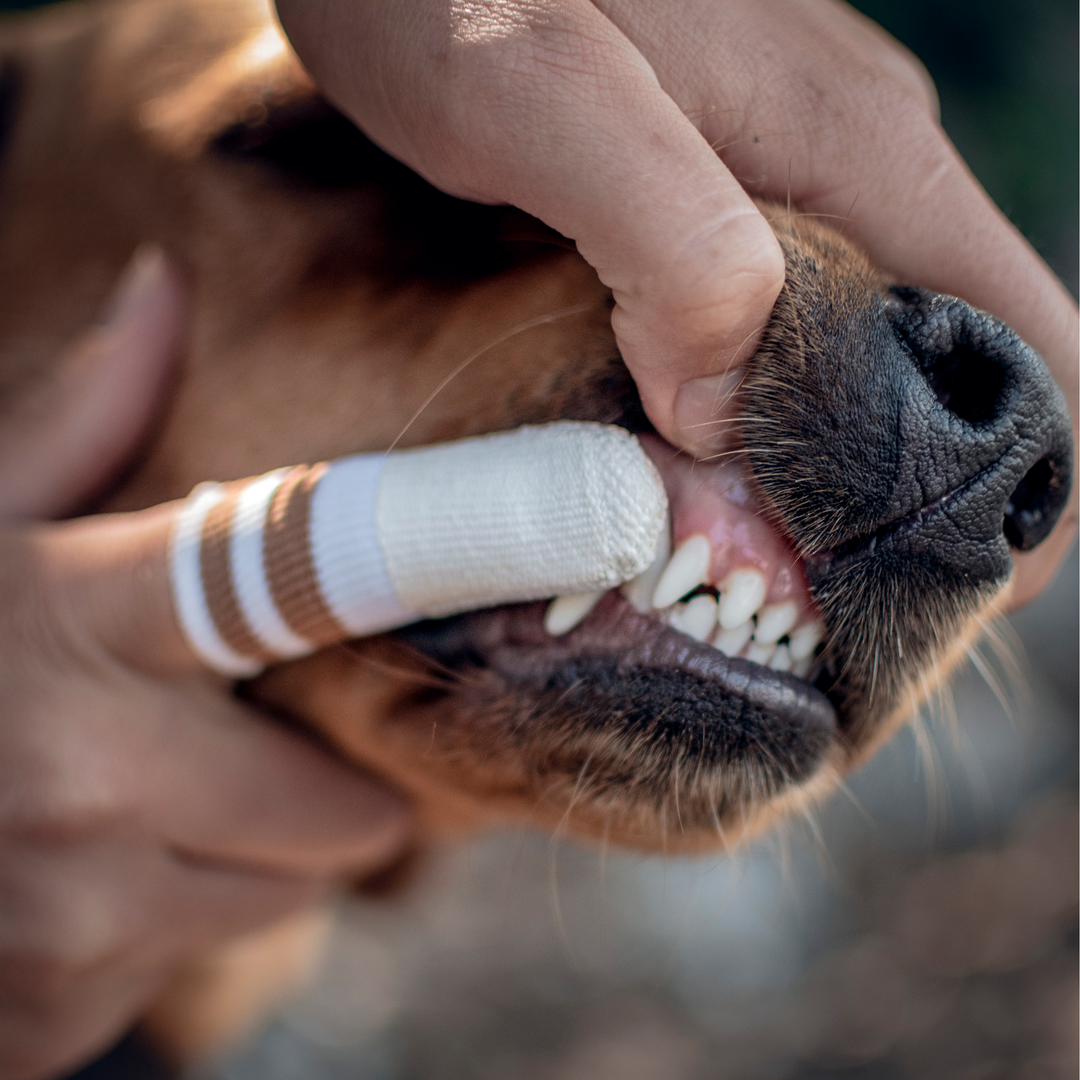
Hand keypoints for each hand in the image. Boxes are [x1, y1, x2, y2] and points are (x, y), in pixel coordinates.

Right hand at [0, 252, 408, 1079]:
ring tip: (140, 804)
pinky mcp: (44, 1012)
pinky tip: (74, 877)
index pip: (306, 573)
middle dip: (312, 798)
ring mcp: (67, 913)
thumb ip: (79, 416)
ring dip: (230, 861)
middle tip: (235, 748)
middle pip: (339, 819)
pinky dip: (154, 930)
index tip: (569, 526)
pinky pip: (181, 969)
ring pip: (267, 902)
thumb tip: (163, 282)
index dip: (440, 552)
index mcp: (81, 615)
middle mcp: (88, 770)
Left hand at [275, 0, 1077, 608]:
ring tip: (754, 552)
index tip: (946, 600)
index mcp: (855, 151)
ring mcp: (782, 162)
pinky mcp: (712, 175)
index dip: (1023, 485)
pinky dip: (762, 398)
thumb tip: (720, 407)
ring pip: (862, 338)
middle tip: (818, 603)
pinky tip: (690, 448)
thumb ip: (665, 239)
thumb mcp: (538, 100)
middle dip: (912, 494)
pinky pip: (782, 307)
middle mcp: (848, 156)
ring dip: (827, 455)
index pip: (1024, 339)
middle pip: (952, 356)